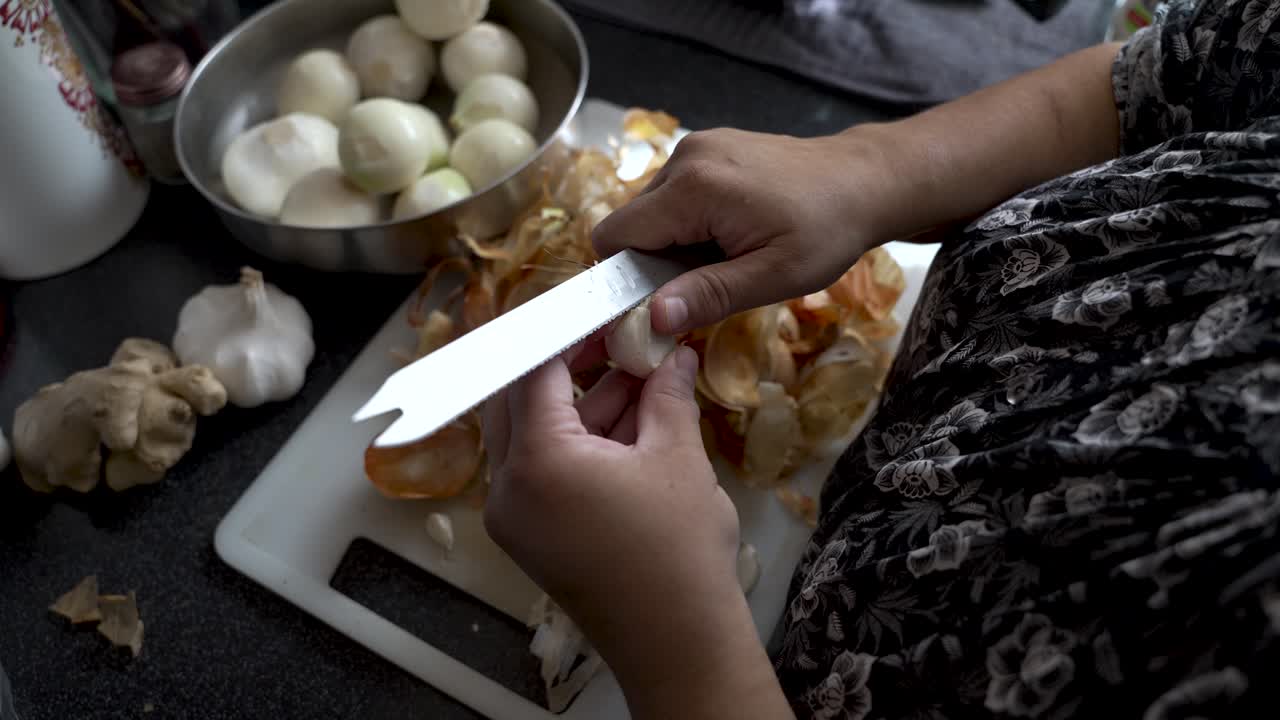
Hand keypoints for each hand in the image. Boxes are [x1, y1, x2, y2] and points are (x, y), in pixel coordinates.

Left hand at [482, 340, 792, 718]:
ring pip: (534, 435)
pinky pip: (543, 470)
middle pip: (521, 401)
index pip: (534, 372)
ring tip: (638, 375)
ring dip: (581, 403)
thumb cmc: (679, 551)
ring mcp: (515, 518)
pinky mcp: (532, 537)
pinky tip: (628, 419)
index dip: (567, 332)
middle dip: (569, 365)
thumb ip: (665, 393)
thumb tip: (674, 352)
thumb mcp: (677, 456)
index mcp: (536, 461)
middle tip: (615, 340)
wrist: (679, 643)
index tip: (599, 310)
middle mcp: (508, 488)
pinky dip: (579, 442)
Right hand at [592, 127, 878, 333]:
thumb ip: (710, 295)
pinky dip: (693, 221)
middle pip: (633, 224)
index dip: (629, 276)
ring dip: (678, 242)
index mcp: (693, 187)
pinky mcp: (710, 148)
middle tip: (715, 277)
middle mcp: (685, 157)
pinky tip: (736, 231)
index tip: (666, 298)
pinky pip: (677, 194)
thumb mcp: (774, 277)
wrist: (867, 181)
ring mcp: (697, 147)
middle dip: (660, 261)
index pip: (615, 236)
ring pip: (654, 211)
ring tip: (731, 253)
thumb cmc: (829, 230)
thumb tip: (654, 317)